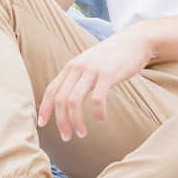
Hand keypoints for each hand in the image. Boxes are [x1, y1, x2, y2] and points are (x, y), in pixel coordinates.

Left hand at [38, 29, 153, 141]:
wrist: (135, 40)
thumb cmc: (113, 56)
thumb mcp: (89, 64)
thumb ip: (78, 77)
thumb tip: (69, 98)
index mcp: (71, 67)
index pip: (51, 90)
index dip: (44, 108)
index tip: (42, 124)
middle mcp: (77, 68)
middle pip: (60, 99)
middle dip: (60, 121)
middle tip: (66, 137)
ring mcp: (92, 70)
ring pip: (74, 101)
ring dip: (76, 121)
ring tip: (82, 133)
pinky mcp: (108, 74)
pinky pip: (97, 99)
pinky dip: (97, 113)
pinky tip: (101, 120)